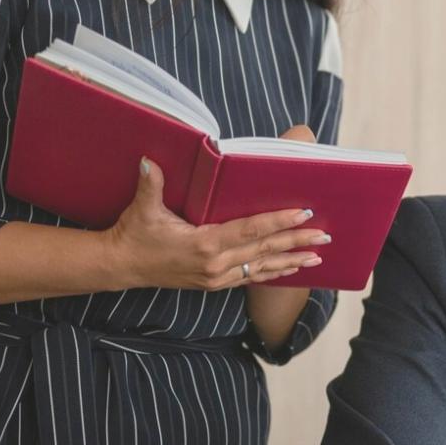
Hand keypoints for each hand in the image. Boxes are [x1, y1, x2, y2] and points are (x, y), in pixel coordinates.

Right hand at [105, 126, 328, 290]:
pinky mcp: (215, 284)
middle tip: (325, 235)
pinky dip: (273, 273)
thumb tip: (150, 160)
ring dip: (292, 262)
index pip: (250, 230)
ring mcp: (217, 277)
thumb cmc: (133, 234)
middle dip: (296, 242)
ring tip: (318, 257)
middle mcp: (215, 264)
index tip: (304, 214)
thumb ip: (152, 184)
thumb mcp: (142, 209)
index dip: (278, 222)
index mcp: (204, 244)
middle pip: (264, 250)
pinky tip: (291, 269)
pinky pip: (250, 278)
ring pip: (262, 268)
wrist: (120, 266)